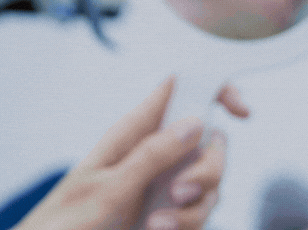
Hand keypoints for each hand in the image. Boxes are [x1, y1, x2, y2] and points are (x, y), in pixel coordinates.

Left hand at [14, 77, 250, 229]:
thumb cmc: (67, 221)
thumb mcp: (110, 186)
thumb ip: (152, 155)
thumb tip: (195, 122)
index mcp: (132, 133)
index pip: (179, 92)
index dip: (215, 90)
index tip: (241, 111)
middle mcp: (151, 154)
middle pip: (209, 145)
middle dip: (207, 171)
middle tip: (177, 192)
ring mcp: (160, 185)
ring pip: (209, 184)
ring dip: (194, 208)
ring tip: (157, 224)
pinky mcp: (165, 213)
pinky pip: (197, 213)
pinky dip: (187, 224)